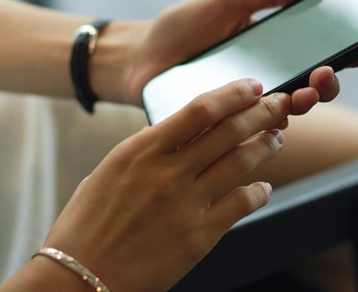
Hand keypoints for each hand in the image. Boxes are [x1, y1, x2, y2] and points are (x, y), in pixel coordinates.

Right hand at [10, 79, 296, 291]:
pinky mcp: (198, 237)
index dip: (233, 94)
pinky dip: (260, 192)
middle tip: (280, 104)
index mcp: (140, 150)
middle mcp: (166, 172)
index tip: (252, 86)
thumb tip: (175, 136)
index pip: (199, 109)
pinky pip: (241, 204)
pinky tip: (264, 188)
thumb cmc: (85, 228)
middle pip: (228, 130)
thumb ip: (145, 152)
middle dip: (261, 111)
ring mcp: (185, 204)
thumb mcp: (108, 174)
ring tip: (276, 138)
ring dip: (265, 145)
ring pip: (241, 162)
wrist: (77, 280)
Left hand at [99, 0, 357, 107]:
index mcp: (274, 49)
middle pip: (314, 88)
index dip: (348, 54)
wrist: (139, 57)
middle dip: (329, 83)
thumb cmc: (183, 26)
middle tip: (325, 73)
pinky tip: (273, 122)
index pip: (320, 54)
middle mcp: (268, 81)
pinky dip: (270, 129)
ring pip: (291, 113)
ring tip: (302, 93)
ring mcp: (249, 107)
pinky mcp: (228, 128)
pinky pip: (256, 135)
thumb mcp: (228, 1)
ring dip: (305, 104)